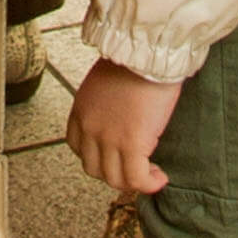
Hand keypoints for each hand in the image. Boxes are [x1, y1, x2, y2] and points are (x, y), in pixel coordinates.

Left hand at [67, 60, 179, 198]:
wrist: (147, 53)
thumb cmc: (134, 60)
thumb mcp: (105, 82)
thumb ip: (104, 104)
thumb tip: (119, 116)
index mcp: (80, 111)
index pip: (77, 147)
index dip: (97, 156)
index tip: (114, 155)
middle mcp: (89, 128)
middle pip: (93, 168)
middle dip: (114, 172)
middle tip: (135, 167)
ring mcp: (108, 139)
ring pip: (114, 179)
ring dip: (133, 182)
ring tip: (150, 173)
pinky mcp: (131, 145)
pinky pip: (136, 179)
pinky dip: (148, 184)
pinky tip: (160, 178)